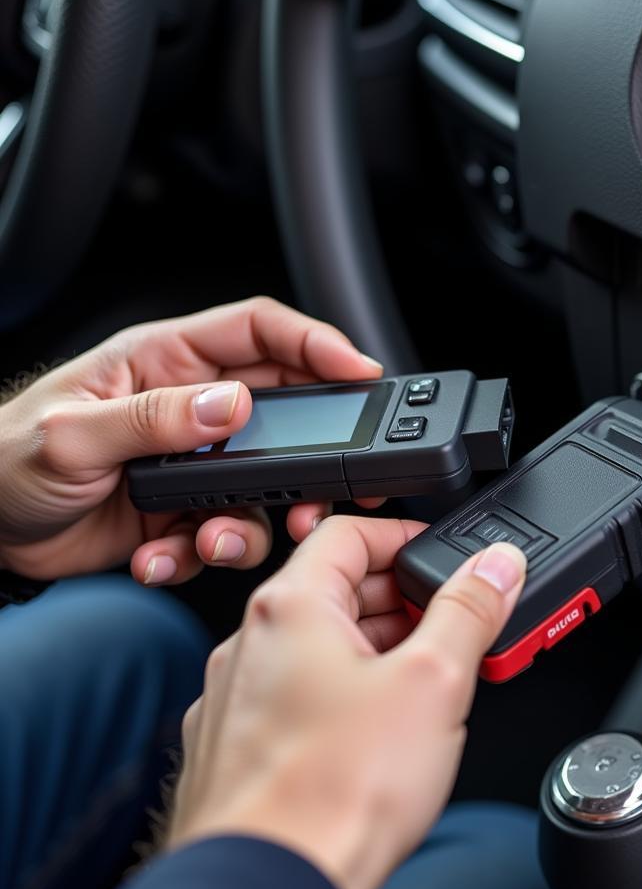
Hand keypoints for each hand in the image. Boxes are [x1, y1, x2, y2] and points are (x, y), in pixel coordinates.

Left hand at [0, 297, 382, 582]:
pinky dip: (204, 552)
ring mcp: (195, 462)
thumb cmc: (3, 458)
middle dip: (311, 453)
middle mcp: (190, 408)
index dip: (316, 342)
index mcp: (167, 362)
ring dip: (255, 520)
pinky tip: (161, 556)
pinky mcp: (187, 510)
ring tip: (215, 539)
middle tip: (326, 487)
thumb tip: (230, 405)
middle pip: (285, 413)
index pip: (260, 332)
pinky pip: (227, 529)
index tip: (359, 370)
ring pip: (266, 484)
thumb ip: (152, 418)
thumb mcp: (71, 434)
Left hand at [167, 516, 526, 888]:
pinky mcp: (235, 749)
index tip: (442, 556)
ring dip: (374, 650)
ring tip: (425, 681)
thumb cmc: (333, 792)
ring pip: (315, 648)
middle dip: (400, 602)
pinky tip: (376, 731)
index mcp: (290, 607)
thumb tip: (495, 567)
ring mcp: (235, 698)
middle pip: (334, 590)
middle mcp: (249, 644)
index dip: (404, 536)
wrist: (269, 887)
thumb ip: (469, 611)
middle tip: (450, 624)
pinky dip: (340, 695)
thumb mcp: (433, 682)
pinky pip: (294, 697)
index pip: (348, 533)